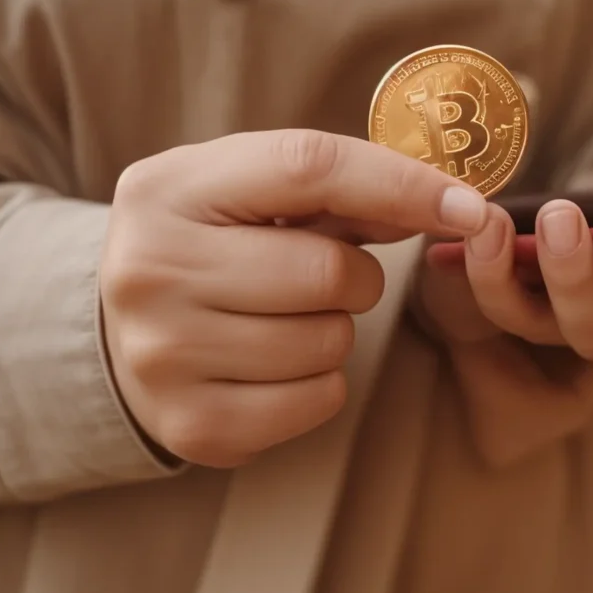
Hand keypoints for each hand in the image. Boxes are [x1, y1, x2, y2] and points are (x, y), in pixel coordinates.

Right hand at [101, 130, 487, 466]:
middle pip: (328, 270)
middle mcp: (151, 268)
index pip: (309, 167)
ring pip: (330, 341)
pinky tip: (275, 363)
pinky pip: (321, 399)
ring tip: (284, 317)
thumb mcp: (253, 194)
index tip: (470, 207)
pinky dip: (322, 381)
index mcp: (168, 188)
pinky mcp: (194, 424)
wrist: (122, 331)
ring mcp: (163, 354)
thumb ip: (342, 189)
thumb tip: (456, 207)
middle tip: (321, 277)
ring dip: (335, 329)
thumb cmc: (213, 247)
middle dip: (355, 276)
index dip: (403, 184)